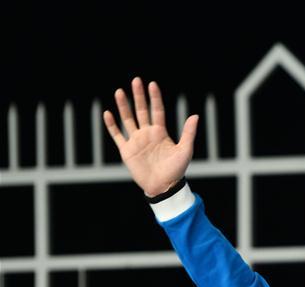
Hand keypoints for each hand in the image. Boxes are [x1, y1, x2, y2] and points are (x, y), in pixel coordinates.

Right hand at [103, 77, 198, 196]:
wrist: (163, 186)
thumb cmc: (176, 170)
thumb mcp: (185, 150)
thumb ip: (188, 133)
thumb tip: (195, 115)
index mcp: (161, 132)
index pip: (157, 110)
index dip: (154, 98)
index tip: (152, 84)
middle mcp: (147, 134)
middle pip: (141, 110)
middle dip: (138, 96)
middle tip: (136, 80)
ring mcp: (136, 141)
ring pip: (128, 119)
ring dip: (123, 106)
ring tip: (119, 91)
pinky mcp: (127, 150)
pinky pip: (117, 135)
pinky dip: (111, 125)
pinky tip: (107, 113)